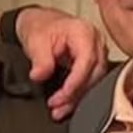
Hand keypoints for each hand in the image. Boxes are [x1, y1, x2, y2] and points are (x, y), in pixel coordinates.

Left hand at [15, 5, 108, 120]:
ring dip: (77, 97)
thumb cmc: (39, 26)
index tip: (63, 95)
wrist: (39, 22)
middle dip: (76, 93)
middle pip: (94, 73)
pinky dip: (78, 93)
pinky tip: (66, 104)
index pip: (87, 61)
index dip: (76, 81)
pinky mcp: (93, 62)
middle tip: (57, 106)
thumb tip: (39, 76)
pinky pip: (90, 80)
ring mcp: (97, 52)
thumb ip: (40, 59)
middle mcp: (95, 42)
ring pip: (94, 80)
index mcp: (84, 32)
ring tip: (59, 110)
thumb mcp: (35, 40)